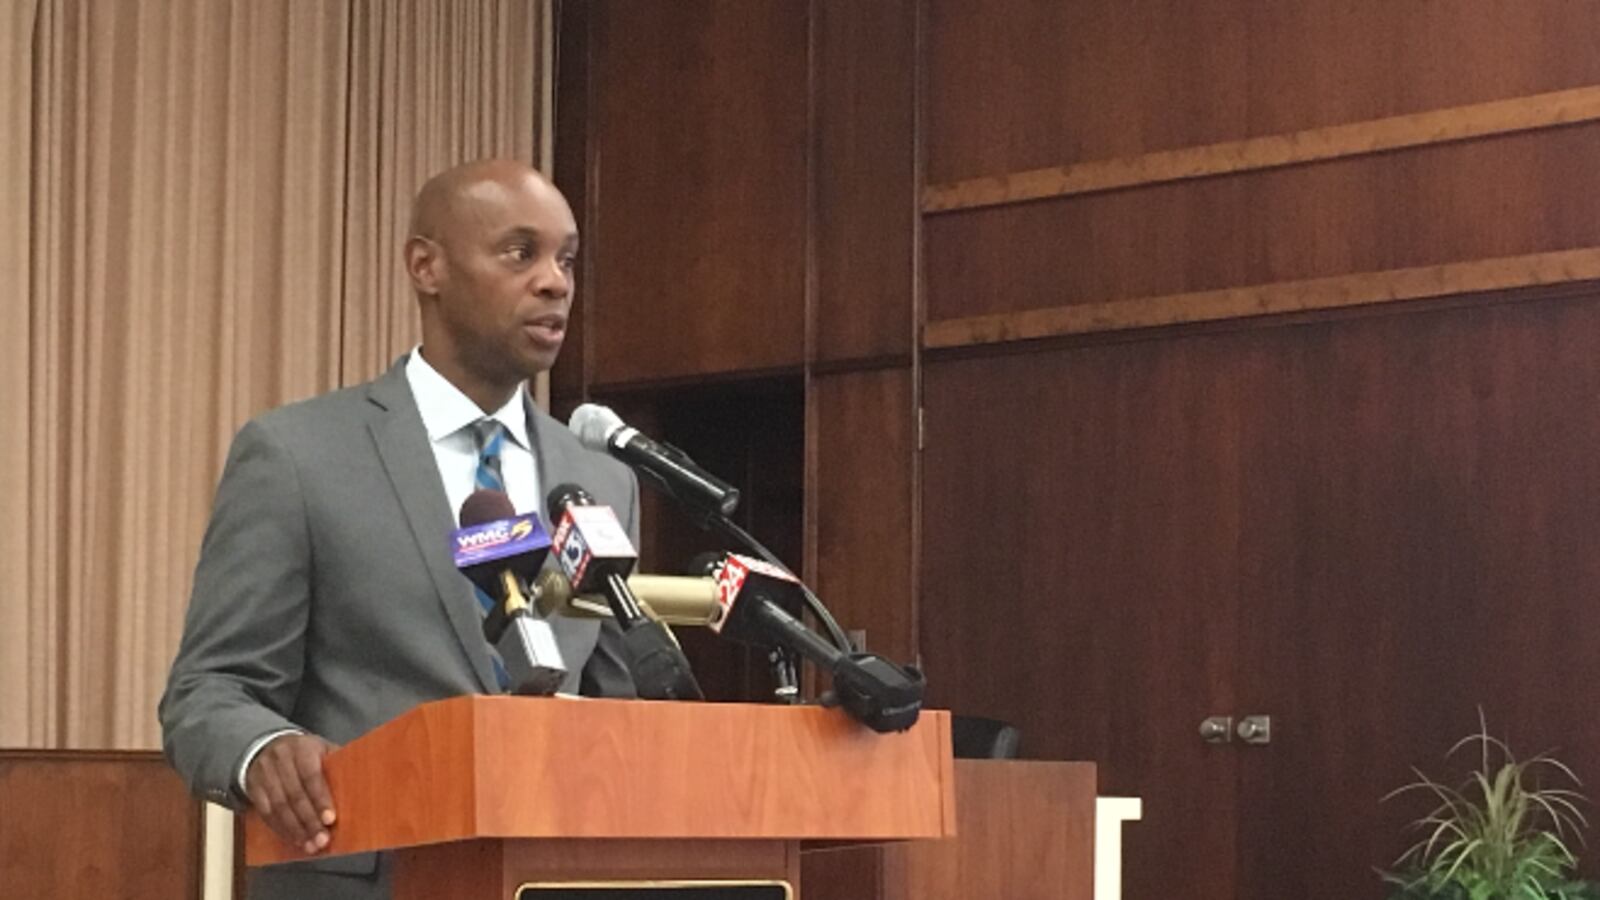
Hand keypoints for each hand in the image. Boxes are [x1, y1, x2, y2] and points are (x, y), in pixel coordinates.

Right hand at [244, 732, 339, 853]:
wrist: (267, 746)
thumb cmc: (305, 753)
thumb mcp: (322, 749)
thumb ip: (337, 765)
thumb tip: (359, 787)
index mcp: (302, 748)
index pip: (311, 776)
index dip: (320, 799)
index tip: (330, 820)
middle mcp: (280, 760)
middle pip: (295, 795)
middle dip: (309, 821)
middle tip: (322, 840)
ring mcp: (264, 774)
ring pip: (279, 807)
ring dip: (295, 830)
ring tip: (310, 846)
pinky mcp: (253, 788)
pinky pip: (266, 813)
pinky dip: (281, 829)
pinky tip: (294, 840)